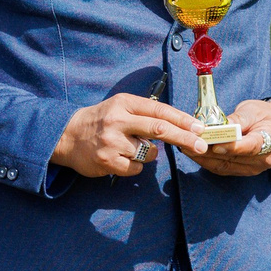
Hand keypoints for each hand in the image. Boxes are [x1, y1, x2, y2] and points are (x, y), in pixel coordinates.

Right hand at [52, 93, 208, 177]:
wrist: (68, 135)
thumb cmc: (102, 121)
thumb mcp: (121, 107)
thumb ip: (146, 113)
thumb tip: (182, 125)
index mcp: (124, 103)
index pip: (159, 111)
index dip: (182, 120)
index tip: (199, 128)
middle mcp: (118, 120)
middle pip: (159, 130)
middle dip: (185, 138)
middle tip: (202, 146)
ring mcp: (111, 142)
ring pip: (149, 152)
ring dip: (149, 153)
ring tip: (130, 147)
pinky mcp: (107, 161)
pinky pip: (136, 167)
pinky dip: (135, 165)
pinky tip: (121, 158)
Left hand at [188, 98, 270, 176]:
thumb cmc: (264, 115)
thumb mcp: (252, 110)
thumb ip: (237, 120)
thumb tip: (219, 127)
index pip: (250, 146)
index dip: (232, 147)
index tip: (215, 145)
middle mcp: (265, 159)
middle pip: (234, 159)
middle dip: (209, 152)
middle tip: (190, 142)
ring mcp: (255, 169)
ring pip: (225, 166)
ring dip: (204, 158)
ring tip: (186, 147)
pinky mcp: (244, 171)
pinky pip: (222, 169)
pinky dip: (207, 162)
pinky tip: (194, 154)